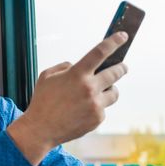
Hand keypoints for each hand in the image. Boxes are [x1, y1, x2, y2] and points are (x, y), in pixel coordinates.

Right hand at [7, 32, 128, 165]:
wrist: (41, 129)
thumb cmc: (42, 101)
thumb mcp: (46, 76)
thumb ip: (64, 67)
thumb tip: (76, 66)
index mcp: (77, 74)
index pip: (100, 52)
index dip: (114, 42)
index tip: (123, 36)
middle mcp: (89, 88)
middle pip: (116, 72)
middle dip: (121, 67)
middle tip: (122, 66)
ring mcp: (95, 105)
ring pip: (114, 93)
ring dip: (109, 89)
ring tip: (99, 91)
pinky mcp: (97, 119)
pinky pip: (103, 108)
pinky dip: (96, 107)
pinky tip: (82, 110)